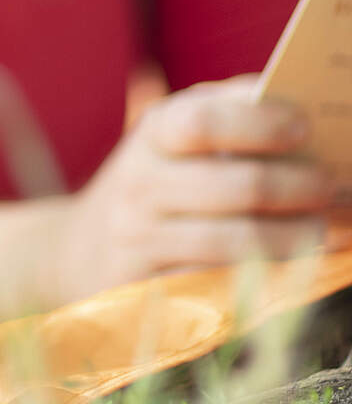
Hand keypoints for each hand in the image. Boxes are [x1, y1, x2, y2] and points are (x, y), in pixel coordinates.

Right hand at [50, 75, 332, 305]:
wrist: (77, 251)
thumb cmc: (157, 185)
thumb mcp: (177, 140)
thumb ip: (233, 117)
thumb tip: (319, 118)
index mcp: (153, 133)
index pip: (203, 123)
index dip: (262, 123)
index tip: (305, 129)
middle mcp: (138, 183)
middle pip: (237, 185)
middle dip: (302, 188)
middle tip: (334, 188)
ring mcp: (137, 238)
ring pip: (234, 241)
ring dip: (296, 238)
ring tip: (327, 231)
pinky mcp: (143, 286)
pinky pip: (216, 284)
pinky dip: (264, 276)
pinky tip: (292, 267)